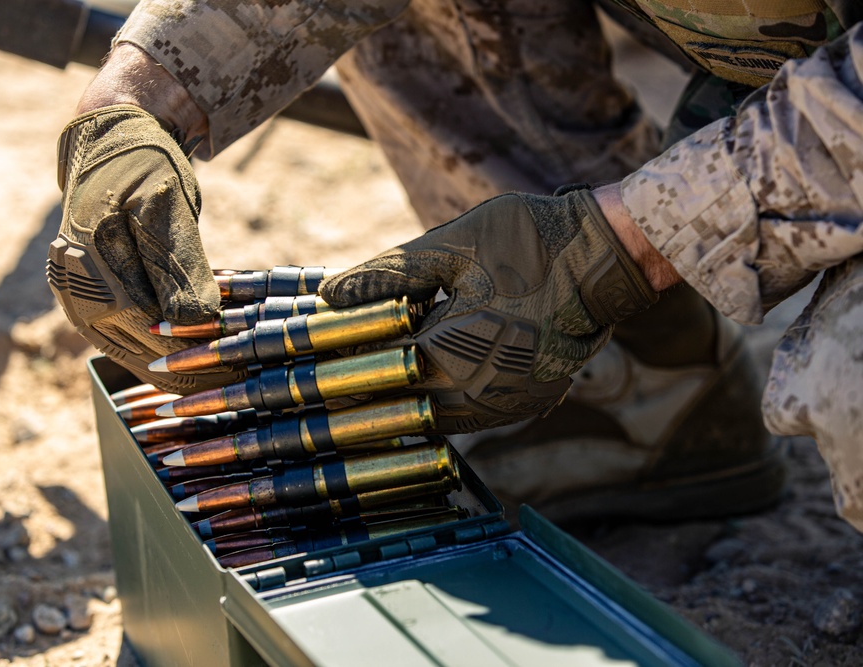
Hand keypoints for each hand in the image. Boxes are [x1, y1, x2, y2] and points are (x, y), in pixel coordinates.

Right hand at [47, 104, 239, 393]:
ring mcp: (78, 304)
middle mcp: (75, 295)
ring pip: (135, 354)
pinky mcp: (89, 305)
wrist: (112, 146)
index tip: (239, 368)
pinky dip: (163, 353)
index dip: (198, 353)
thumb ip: (178, 264)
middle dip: (194, 370)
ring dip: (180, 368)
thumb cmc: (144, 168)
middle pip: (142, 352)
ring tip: (227, 378)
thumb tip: (196, 321)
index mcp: (90, 268)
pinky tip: (197, 361)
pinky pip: (128, 342)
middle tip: (241, 381)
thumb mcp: (167, 207)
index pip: (152, 330)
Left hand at [320, 188, 658, 431]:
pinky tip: (420, 379)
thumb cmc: (531, 239)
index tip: (309, 357)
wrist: (612, 255)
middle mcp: (480, 396)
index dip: (339, 364)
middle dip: (364, 385)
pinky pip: (465, 416)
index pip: (375, 373)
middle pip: (399, 405)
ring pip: (431, 418)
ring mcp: (506, 407)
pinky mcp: (525, 405)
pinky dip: (435, 401)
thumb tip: (328, 296)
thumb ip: (386, 274)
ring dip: (400, 398)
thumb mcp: (452, 245)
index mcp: (455, 355)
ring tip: (370, 372)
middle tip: (329, 371)